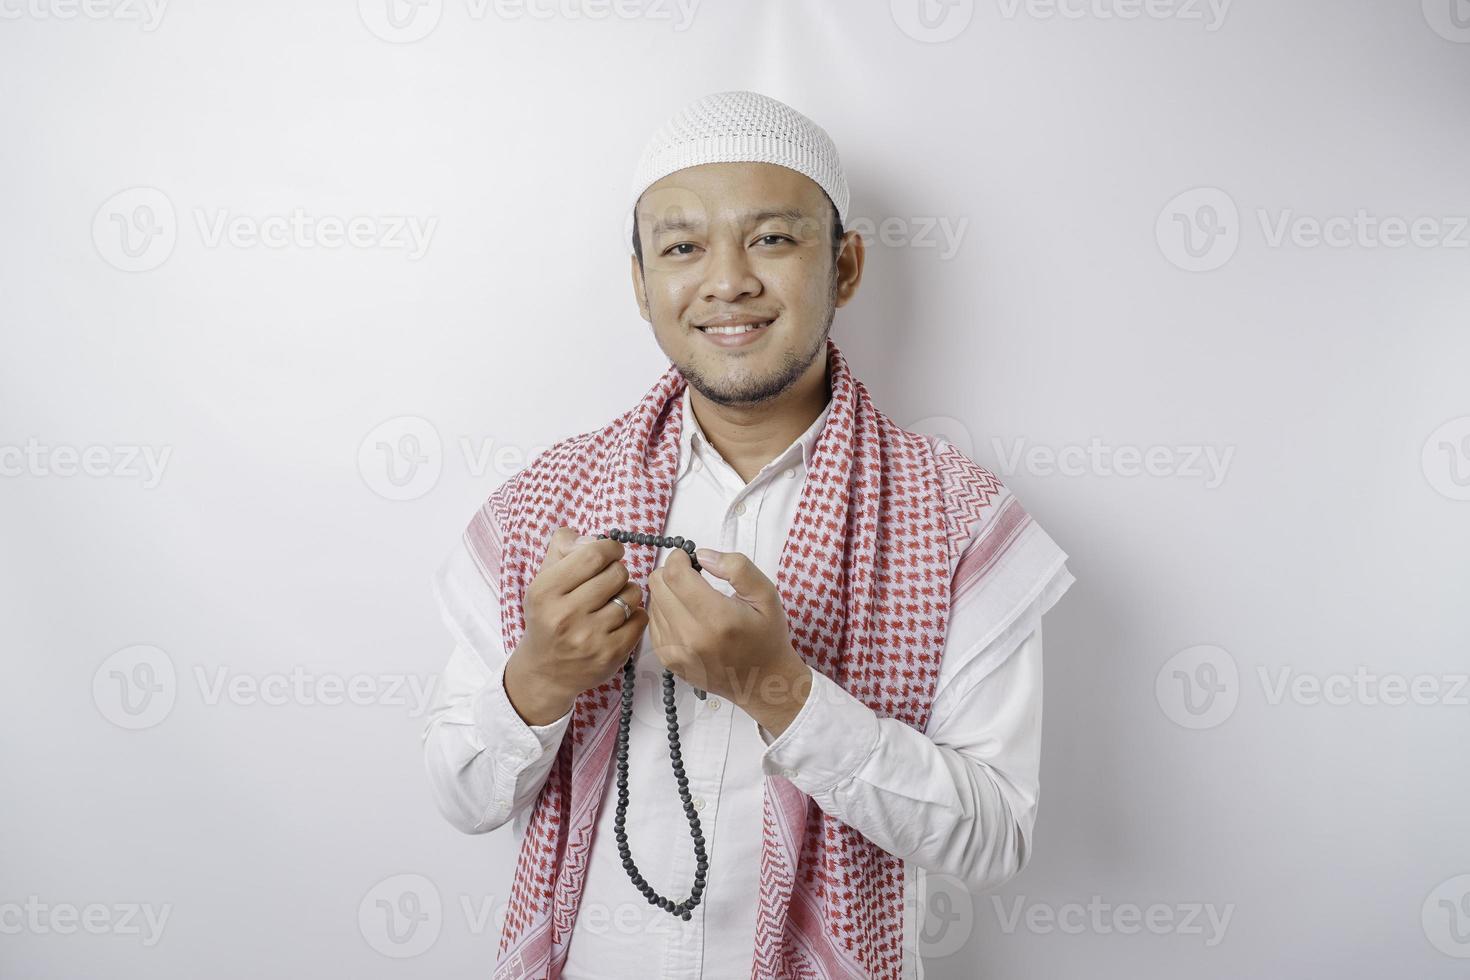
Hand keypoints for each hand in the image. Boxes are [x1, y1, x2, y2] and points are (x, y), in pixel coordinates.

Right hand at [504, 527, 648, 725]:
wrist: (545, 671)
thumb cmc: (547, 618)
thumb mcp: (542, 581)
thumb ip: (562, 549)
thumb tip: (588, 535)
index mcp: (546, 591)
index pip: (593, 554)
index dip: (610, 548)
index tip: (611, 553)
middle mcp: (566, 615)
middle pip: (617, 573)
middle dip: (618, 572)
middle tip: (610, 581)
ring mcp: (589, 638)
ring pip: (632, 595)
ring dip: (628, 593)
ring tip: (614, 600)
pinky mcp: (610, 655)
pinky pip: (640, 618)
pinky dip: (635, 614)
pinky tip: (620, 618)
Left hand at [646, 547, 811, 735]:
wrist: (762, 682)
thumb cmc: (766, 636)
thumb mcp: (766, 594)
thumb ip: (737, 568)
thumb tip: (702, 556)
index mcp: (717, 618)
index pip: (675, 575)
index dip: (679, 558)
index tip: (691, 558)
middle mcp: (691, 637)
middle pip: (658, 585)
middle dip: (672, 572)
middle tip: (693, 576)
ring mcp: (675, 652)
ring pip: (653, 602)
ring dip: (669, 593)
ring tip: (694, 600)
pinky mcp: (668, 661)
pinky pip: (654, 622)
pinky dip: (666, 612)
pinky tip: (688, 617)